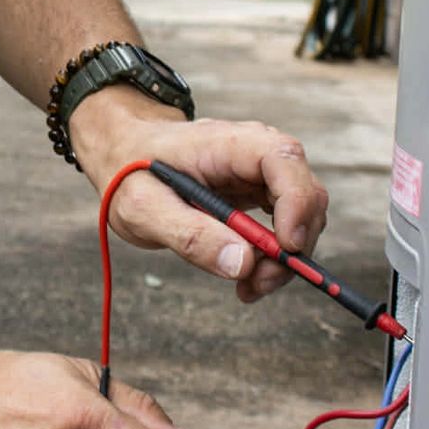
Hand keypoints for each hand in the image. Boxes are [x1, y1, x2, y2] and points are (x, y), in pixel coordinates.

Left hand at [69, 87, 328, 302]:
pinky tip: (246, 277)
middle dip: (293, 245)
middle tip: (257, 283)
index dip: (297, 202)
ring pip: (302, 217)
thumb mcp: (144, 208)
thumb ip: (191, 235)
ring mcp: (260, 175)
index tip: (286, 248)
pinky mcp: (258, 196)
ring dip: (284, 260)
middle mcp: (255, 153)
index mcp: (228, 142)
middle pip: (306, 193)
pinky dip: (273, 259)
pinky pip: (284, 229)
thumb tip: (243, 264)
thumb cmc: (129, 173)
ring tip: (246, 286)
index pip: (283, 158)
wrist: (123, 156)